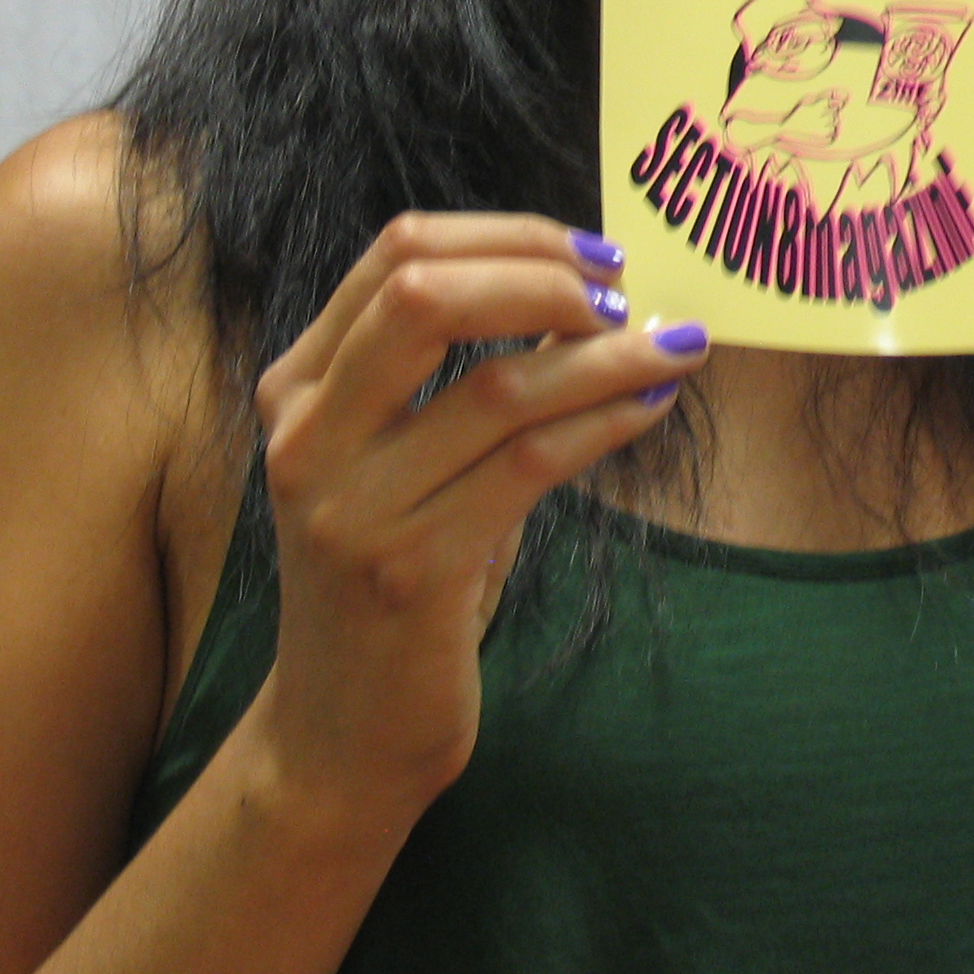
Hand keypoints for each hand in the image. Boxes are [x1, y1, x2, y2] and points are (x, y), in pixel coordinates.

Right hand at [242, 214, 701, 830]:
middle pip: (426, 294)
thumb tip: (584, 292)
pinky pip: (530, 465)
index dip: (507, 237)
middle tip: (625, 291)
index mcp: (297, 387)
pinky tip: (650, 406)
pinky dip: (604, 421)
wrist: (340, 736)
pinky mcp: (411, 571)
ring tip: (676, 344)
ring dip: (607, 355)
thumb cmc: (393, 581)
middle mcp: (308, 435)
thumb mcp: (399, 463)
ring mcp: (353, 505)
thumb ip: (458, 378)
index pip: (395, 255)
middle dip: (544, 276)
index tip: (591, 254)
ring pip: (499, 386)